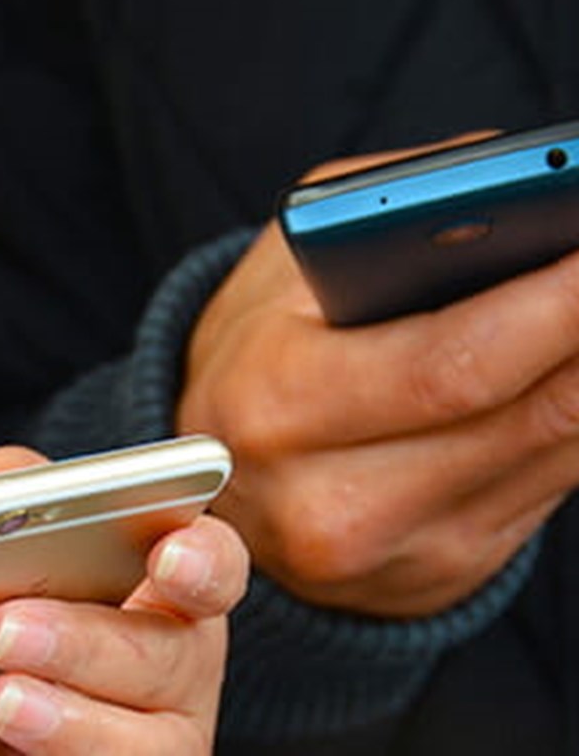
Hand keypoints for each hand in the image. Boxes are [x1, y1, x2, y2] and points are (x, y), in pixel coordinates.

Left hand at [0, 447, 249, 754]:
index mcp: (158, 586)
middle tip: (4, 627)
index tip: (168, 556)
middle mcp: (173, 661)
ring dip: (73, 716)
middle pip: (175, 654)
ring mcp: (154, 735)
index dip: (204, 558)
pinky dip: (63, 749)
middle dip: (90, 641)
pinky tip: (1, 725)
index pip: (212, 563)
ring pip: (151, 740)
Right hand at [177, 135, 578, 616]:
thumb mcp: (283, 263)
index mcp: (276, 403)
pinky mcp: (438, 571)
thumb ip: (385, 210)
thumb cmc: (252, 351)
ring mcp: (390, 553)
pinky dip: (578, 420)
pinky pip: (550, 489)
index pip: (449, 362)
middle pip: (531, 414)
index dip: (558, 303)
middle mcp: (327, 499)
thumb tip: (518, 186)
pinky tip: (571, 369)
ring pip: (558, 451)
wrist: (214, 473)